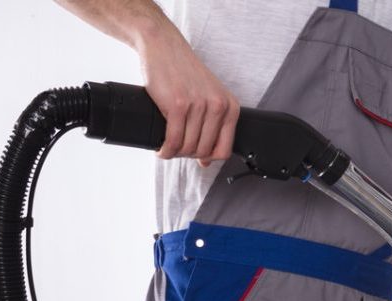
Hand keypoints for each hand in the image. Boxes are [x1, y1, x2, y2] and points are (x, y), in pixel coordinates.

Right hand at [137, 22, 238, 163]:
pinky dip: (165, 150)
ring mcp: (199, 106)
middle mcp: (218, 106)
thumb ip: (212, 128)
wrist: (164, 46)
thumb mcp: (207, 97)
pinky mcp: (178, 105)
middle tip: (176, 149)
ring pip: (187, 148)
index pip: (224, 150)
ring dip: (174, 153)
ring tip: (167, 147)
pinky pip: (173, 141)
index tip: (195, 155)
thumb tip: (206, 162)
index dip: (207, 157)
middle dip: (187, 155)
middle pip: (203, 151)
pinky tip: (161, 148)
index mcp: (230, 106)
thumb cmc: (184, 71)